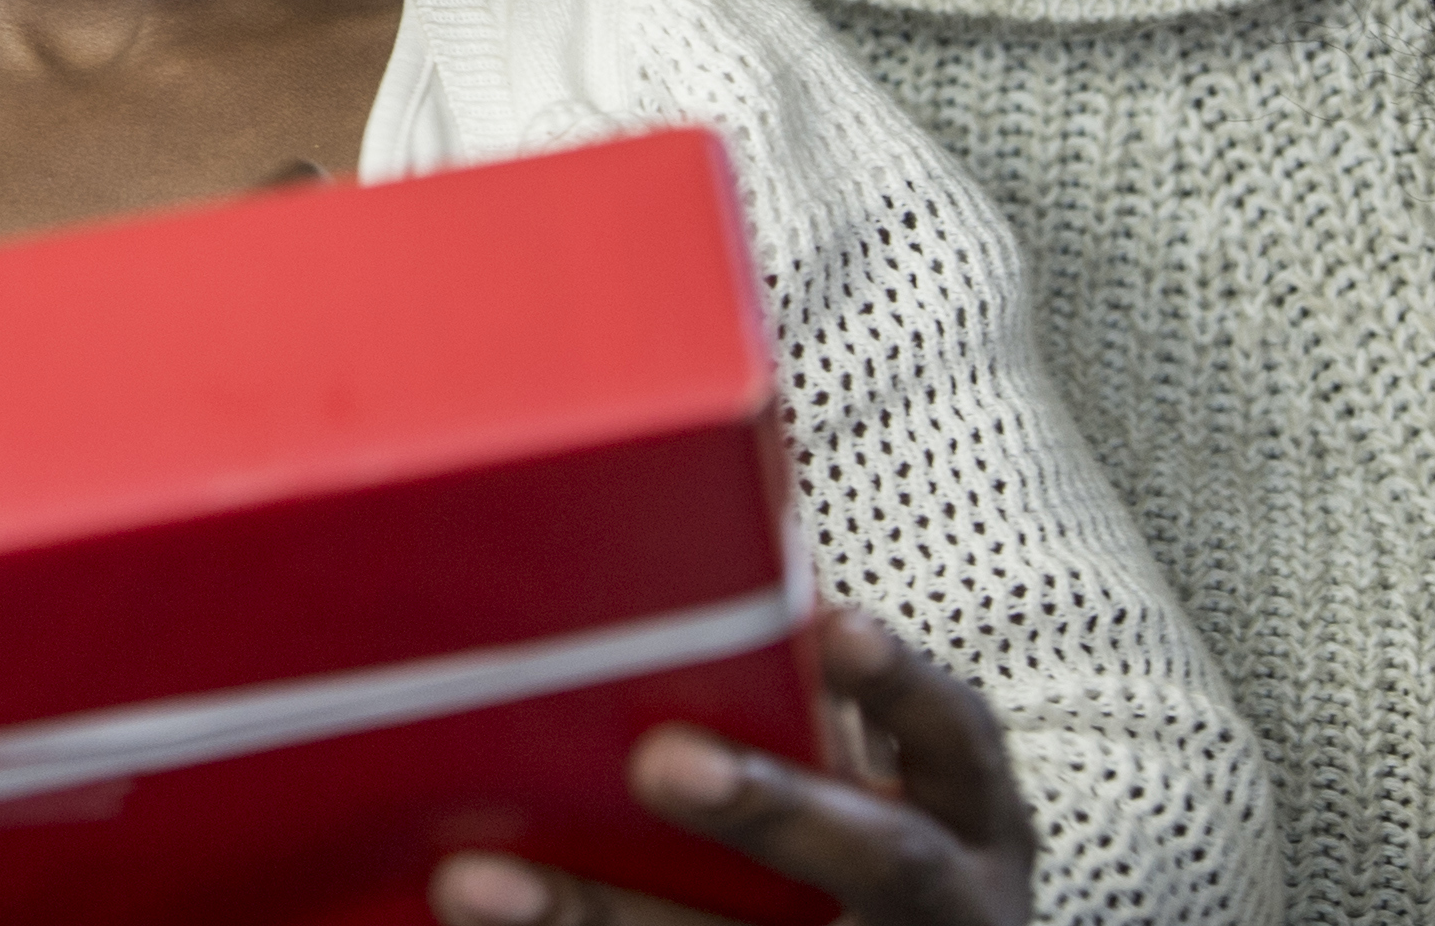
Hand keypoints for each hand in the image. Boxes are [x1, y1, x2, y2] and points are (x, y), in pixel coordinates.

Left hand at [428, 608, 1035, 925]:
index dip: (896, 683)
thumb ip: (797, 696)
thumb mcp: (884, 783)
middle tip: (660, 762)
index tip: (833, 626)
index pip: (953, 734)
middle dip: (769, 808)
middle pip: (875, 861)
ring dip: (601, 915)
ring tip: (477, 883)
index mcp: (967, 818)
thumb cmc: (855, 834)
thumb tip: (676, 546)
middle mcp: (945, 904)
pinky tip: (467, 918)